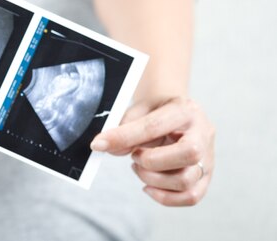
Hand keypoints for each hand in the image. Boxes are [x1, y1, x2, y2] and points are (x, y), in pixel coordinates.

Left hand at [90, 96, 214, 205]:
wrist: (176, 112)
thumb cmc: (157, 110)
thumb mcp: (139, 110)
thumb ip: (125, 127)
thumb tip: (109, 148)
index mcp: (185, 110)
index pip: (154, 126)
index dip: (123, 137)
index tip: (98, 144)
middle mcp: (203, 133)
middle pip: (187, 154)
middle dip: (151, 161)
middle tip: (134, 156)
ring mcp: (209, 157)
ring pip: (187, 180)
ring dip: (154, 179)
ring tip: (139, 167)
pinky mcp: (206, 176)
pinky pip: (191, 196)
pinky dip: (164, 197)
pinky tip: (148, 186)